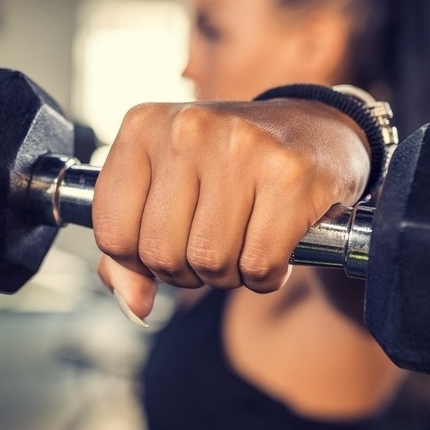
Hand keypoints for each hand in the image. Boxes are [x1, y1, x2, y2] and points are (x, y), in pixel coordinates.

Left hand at [92, 99, 370, 322]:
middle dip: (186, 272)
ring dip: (228, 275)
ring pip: (210, 261)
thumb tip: (134, 303)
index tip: (168, 247)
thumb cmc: (233, 164)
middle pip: (160, 253)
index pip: (112, 231)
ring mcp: (242, 147)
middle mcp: (190, 128)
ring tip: (243, 246)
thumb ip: (131, 245)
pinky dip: (266, 276)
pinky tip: (274, 250)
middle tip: (212, 250)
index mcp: (145, 126)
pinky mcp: (291, 175)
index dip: (139, 261)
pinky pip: (259, 264)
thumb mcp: (169, 187)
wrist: (316, 132)